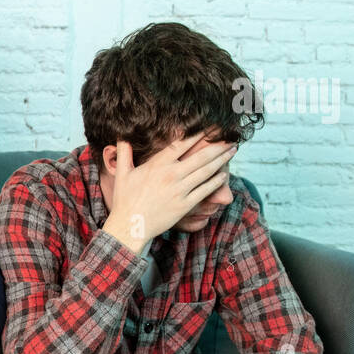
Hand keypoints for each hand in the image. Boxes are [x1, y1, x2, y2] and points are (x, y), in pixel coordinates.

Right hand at [102, 134, 234, 251]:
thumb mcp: (121, 174)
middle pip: (201, 156)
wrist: (130, 226)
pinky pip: (205, 190)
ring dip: (221, 160)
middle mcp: (171, 175)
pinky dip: (216, 181)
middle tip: (231, 138)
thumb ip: (123, 152)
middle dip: (218, 145)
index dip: (199, 134)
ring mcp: (179, 190)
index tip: (210, 127)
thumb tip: (121, 135)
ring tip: (232, 150)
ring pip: (206, 171)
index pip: (182, 144)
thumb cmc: (125, 200)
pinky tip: (224, 175)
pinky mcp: (185, 205)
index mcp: (157, 164)